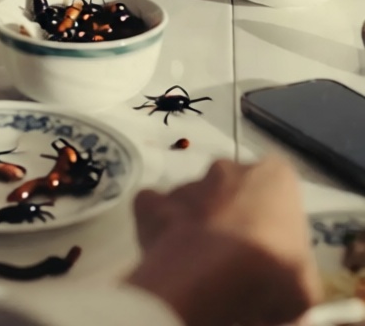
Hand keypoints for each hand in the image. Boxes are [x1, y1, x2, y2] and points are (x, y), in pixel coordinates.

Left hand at [127, 158, 321, 325]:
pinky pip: (155, 211)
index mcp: (274, 177)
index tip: (272, 254)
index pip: (276, 190)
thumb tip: (287, 289)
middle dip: (234, 219)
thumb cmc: (272, 275)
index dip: (274, 224)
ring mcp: (187, 184)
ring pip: (194, 202)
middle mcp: (228, 169)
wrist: (212, 280)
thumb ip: (296, 275)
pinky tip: (169, 256)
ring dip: (199, 227)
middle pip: (232, 191)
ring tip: (200, 269)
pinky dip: (159, 228)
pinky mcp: (152, 203)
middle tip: (236, 263)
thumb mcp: (305, 286)